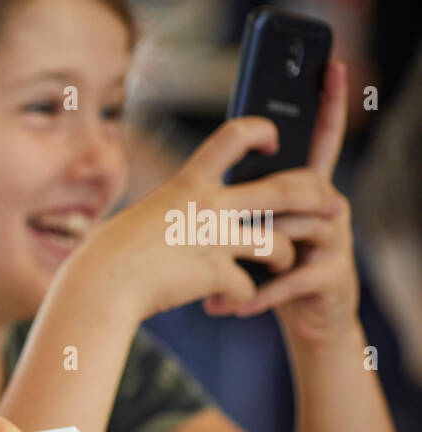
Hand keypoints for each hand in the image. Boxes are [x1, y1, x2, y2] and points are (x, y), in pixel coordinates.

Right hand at [73, 114, 342, 322]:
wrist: (101, 286)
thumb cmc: (105, 255)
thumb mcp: (139, 218)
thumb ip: (170, 211)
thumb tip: (174, 214)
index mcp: (188, 183)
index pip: (235, 136)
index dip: (261, 131)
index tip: (274, 139)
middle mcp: (209, 206)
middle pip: (285, 189)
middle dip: (315, 195)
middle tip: (331, 203)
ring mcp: (215, 241)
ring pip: (278, 243)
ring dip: (285, 256)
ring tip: (281, 263)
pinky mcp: (216, 275)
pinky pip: (247, 287)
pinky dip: (242, 297)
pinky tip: (228, 301)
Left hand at [225, 61, 359, 344]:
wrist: (305, 316)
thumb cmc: (272, 266)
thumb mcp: (256, 227)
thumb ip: (243, 199)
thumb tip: (205, 177)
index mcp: (307, 189)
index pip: (321, 137)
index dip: (327, 102)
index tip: (328, 65)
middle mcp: (328, 206)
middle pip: (301, 185)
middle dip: (268, 199)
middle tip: (234, 216)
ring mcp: (336, 239)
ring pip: (293, 229)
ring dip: (252, 254)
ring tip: (219, 276)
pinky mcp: (333, 274)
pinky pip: (292, 277)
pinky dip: (258, 294)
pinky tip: (234, 305)